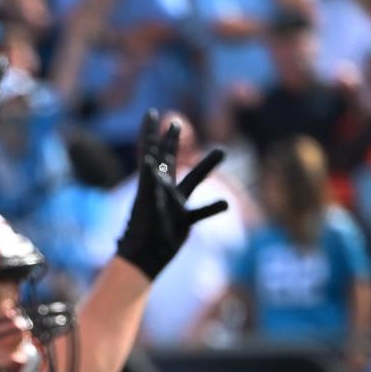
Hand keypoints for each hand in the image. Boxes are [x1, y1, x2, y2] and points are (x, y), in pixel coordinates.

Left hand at [116, 109, 227, 280]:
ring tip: (223, 150)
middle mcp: (163, 190)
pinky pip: (201, 212)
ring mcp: (174, 205)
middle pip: (169, 159)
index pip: (150, 151)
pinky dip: (214, 207)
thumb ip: (151, 181)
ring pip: (194, 180)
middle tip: (176, 123)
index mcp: (151, 182)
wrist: (145, 258)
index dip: (149, 132)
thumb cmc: (143, 231)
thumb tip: (149, 159)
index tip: (151, 113)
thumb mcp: (147, 203)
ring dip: (206, 165)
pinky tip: (227, 204)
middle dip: (172, 141)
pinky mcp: (183, 222)